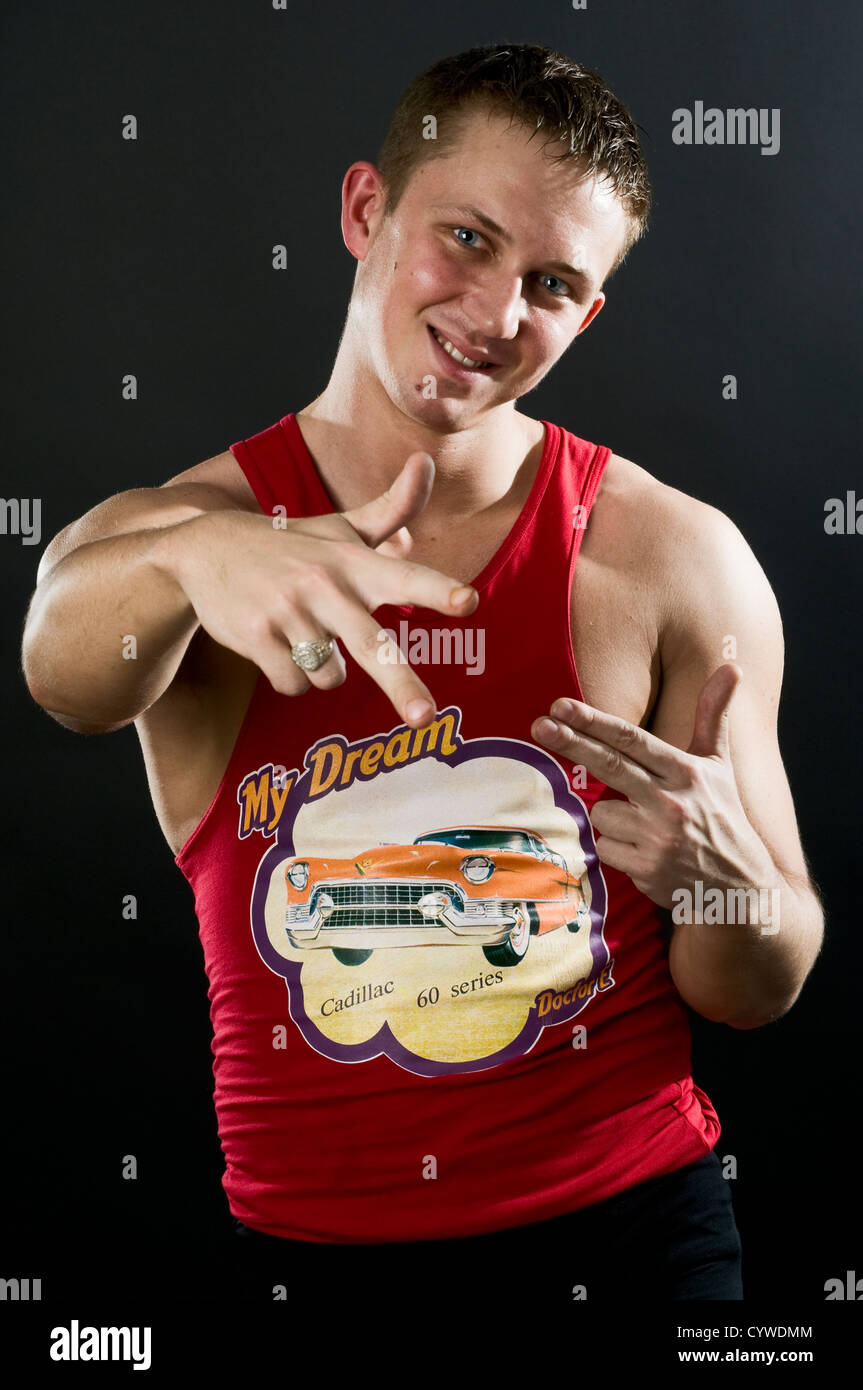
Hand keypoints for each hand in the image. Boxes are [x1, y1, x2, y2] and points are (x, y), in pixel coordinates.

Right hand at [156, 452, 478, 727]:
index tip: (468, 601)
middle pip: (371, 645)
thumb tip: (425, 461)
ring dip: (321, 671)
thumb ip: (392, 508)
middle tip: (425, 719)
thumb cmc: (290, 544)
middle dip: (401, 685)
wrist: (203, 548)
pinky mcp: (255, 635)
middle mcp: (324, 584)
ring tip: (301, 634)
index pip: (405, 576)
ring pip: (329, 676)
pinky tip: (275, 645)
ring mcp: (287, 611)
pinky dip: (290, 678)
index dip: (437, 590)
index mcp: (353, 561)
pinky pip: (293, 684)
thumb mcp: (339, 527)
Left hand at [530, 664, 775, 906]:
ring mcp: (658, 837)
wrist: (739, 887)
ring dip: (614, 818)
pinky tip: (645, 853)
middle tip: (539, 725)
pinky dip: (617, 848)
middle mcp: (673, 801)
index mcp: (687, 772)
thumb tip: (732, 667)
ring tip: (647, 828)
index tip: (561, 706)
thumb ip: (714, 716)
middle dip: (571, 743)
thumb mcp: (720, 766)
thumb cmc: (721, 816)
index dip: (595, 722)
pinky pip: (605, 847)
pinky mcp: (646, 869)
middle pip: (610, 766)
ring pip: (602, 813)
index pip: (633, 740)